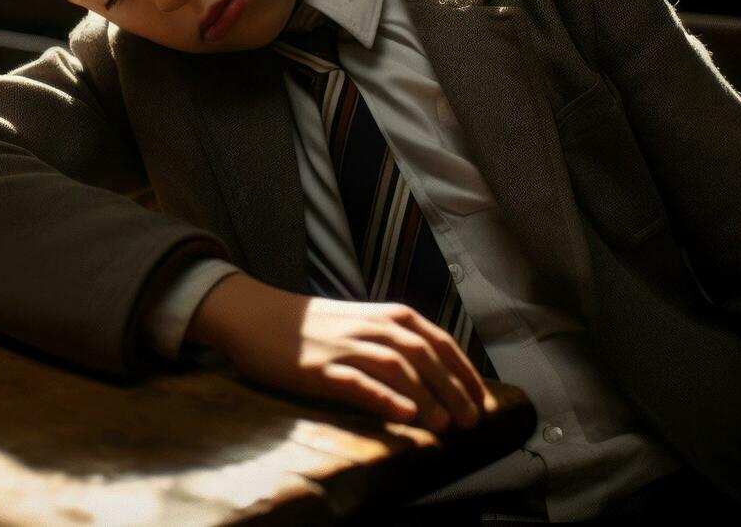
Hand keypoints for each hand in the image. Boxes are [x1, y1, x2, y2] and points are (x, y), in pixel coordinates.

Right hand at [185, 272, 497, 434]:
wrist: (259, 316)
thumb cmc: (314, 326)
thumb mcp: (363, 323)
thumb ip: (395, 342)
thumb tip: (436, 377)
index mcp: (388, 316)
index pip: (439, 342)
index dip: (464, 372)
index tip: (482, 400)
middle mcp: (372, 327)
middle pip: (424, 356)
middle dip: (453, 389)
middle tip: (471, 421)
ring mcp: (347, 347)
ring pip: (397, 369)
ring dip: (426, 396)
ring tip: (444, 425)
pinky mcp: (321, 368)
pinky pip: (358, 382)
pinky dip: (384, 397)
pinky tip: (402, 414)